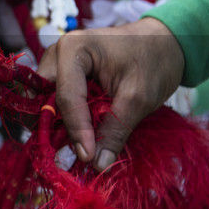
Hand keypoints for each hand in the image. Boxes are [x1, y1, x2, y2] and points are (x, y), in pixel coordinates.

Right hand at [38, 17, 184, 169]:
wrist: (164, 43)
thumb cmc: (154, 61)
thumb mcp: (139, 97)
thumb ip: (116, 130)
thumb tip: (98, 165)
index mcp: (74, 49)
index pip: (66, 96)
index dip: (76, 129)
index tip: (88, 157)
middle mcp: (57, 54)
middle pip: (44, 97)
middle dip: (54, 125)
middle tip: (73, 152)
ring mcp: (57, 64)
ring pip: (45, 101)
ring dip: (58, 124)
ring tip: (78, 147)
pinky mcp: (63, 76)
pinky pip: (55, 101)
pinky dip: (65, 120)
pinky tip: (79, 137)